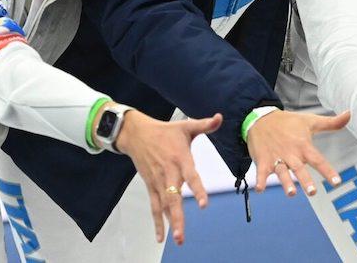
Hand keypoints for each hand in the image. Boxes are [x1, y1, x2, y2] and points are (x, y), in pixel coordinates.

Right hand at [115, 110, 222, 245]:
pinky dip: (158, 222)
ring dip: (170, 222)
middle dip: (178, 217)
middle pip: (173, 198)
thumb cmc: (164, 131)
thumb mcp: (186, 126)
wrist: (136, 134)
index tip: (203, 204)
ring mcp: (158, 181)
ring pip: (164, 205)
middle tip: (182, 235)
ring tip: (178, 239)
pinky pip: (154, 206)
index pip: (191, 176)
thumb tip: (221, 117)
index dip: (197, 190)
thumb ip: (205, 125)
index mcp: (180, 158)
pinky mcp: (151, 186)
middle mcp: (168, 173)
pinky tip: (162, 237)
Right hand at [245, 109, 350, 196]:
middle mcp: (291, 153)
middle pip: (299, 169)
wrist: (261, 118)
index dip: (327, 171)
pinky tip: (260, 189)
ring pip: (282, 172)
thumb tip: (349, 114)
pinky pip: (261, 172)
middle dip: (306, 180)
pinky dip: (260, 180)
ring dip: (286, 182)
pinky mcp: (263, 160)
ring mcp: (276, 157)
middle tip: (312, 192)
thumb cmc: (289, 122)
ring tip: (291, 193)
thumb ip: (331, 123)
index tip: (336, 182)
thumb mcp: (310, 121)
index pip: (318, 160)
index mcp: (303, 146)